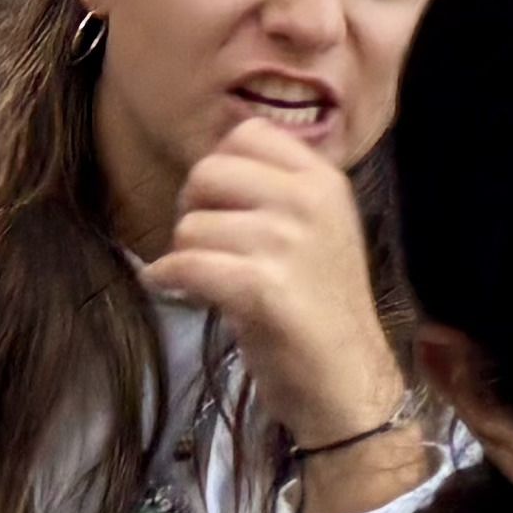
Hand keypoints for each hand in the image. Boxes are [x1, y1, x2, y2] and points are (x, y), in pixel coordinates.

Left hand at [145, 114, 412, 450]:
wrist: (346, 379)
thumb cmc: (321, 307)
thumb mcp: (316, 229)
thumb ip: (277, 191)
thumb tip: (209, 170)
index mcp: (324, 180)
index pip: (248, 134)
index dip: (220, 167)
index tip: (221, 205)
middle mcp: (310, 201)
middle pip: (210, 172)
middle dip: (192, 208)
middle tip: (203, 243)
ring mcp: (289, 242)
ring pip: (191, 225)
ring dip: (182, 254)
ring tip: (202, 277)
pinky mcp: (263, 287)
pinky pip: (186, 264)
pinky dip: (167, 278)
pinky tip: (174, 288)